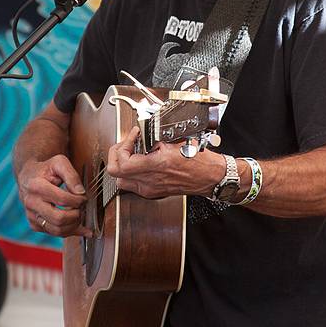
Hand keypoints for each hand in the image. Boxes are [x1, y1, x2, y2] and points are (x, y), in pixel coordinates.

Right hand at [17, 154, 92, 237]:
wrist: (29, 177)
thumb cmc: (46, 169)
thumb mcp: (60, 163)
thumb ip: (72, 175)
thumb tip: (81, 193)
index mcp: (36, 186)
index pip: (62, 200)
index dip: (78, 200)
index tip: (83, 197)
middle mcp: (31, 203)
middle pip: (59, 219)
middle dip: (76, 215)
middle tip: (82, 207)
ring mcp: (31, 216)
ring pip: (57, 230)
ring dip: (74, 225)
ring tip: (79, 214)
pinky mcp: (34, 225)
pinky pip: (55, 233)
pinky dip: (69, 230)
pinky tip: (78, 224)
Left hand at [107, 127, 225, 198]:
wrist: (210, 177)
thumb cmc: (199, 161)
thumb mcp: (175, 142)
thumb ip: (154, 139)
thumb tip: (142, 134)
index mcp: (156, 166)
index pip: (122, 162)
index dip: (123, 145)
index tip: (133, 136)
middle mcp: (150, 181)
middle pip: (115, 174)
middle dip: (117, 155)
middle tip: (126, 144)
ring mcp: (151, 189)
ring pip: (121, 181)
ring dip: (122, 165)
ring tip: (131, 152)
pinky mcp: (154, 192)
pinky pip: (133, 184)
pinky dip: (132, 172)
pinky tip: (141, 161)